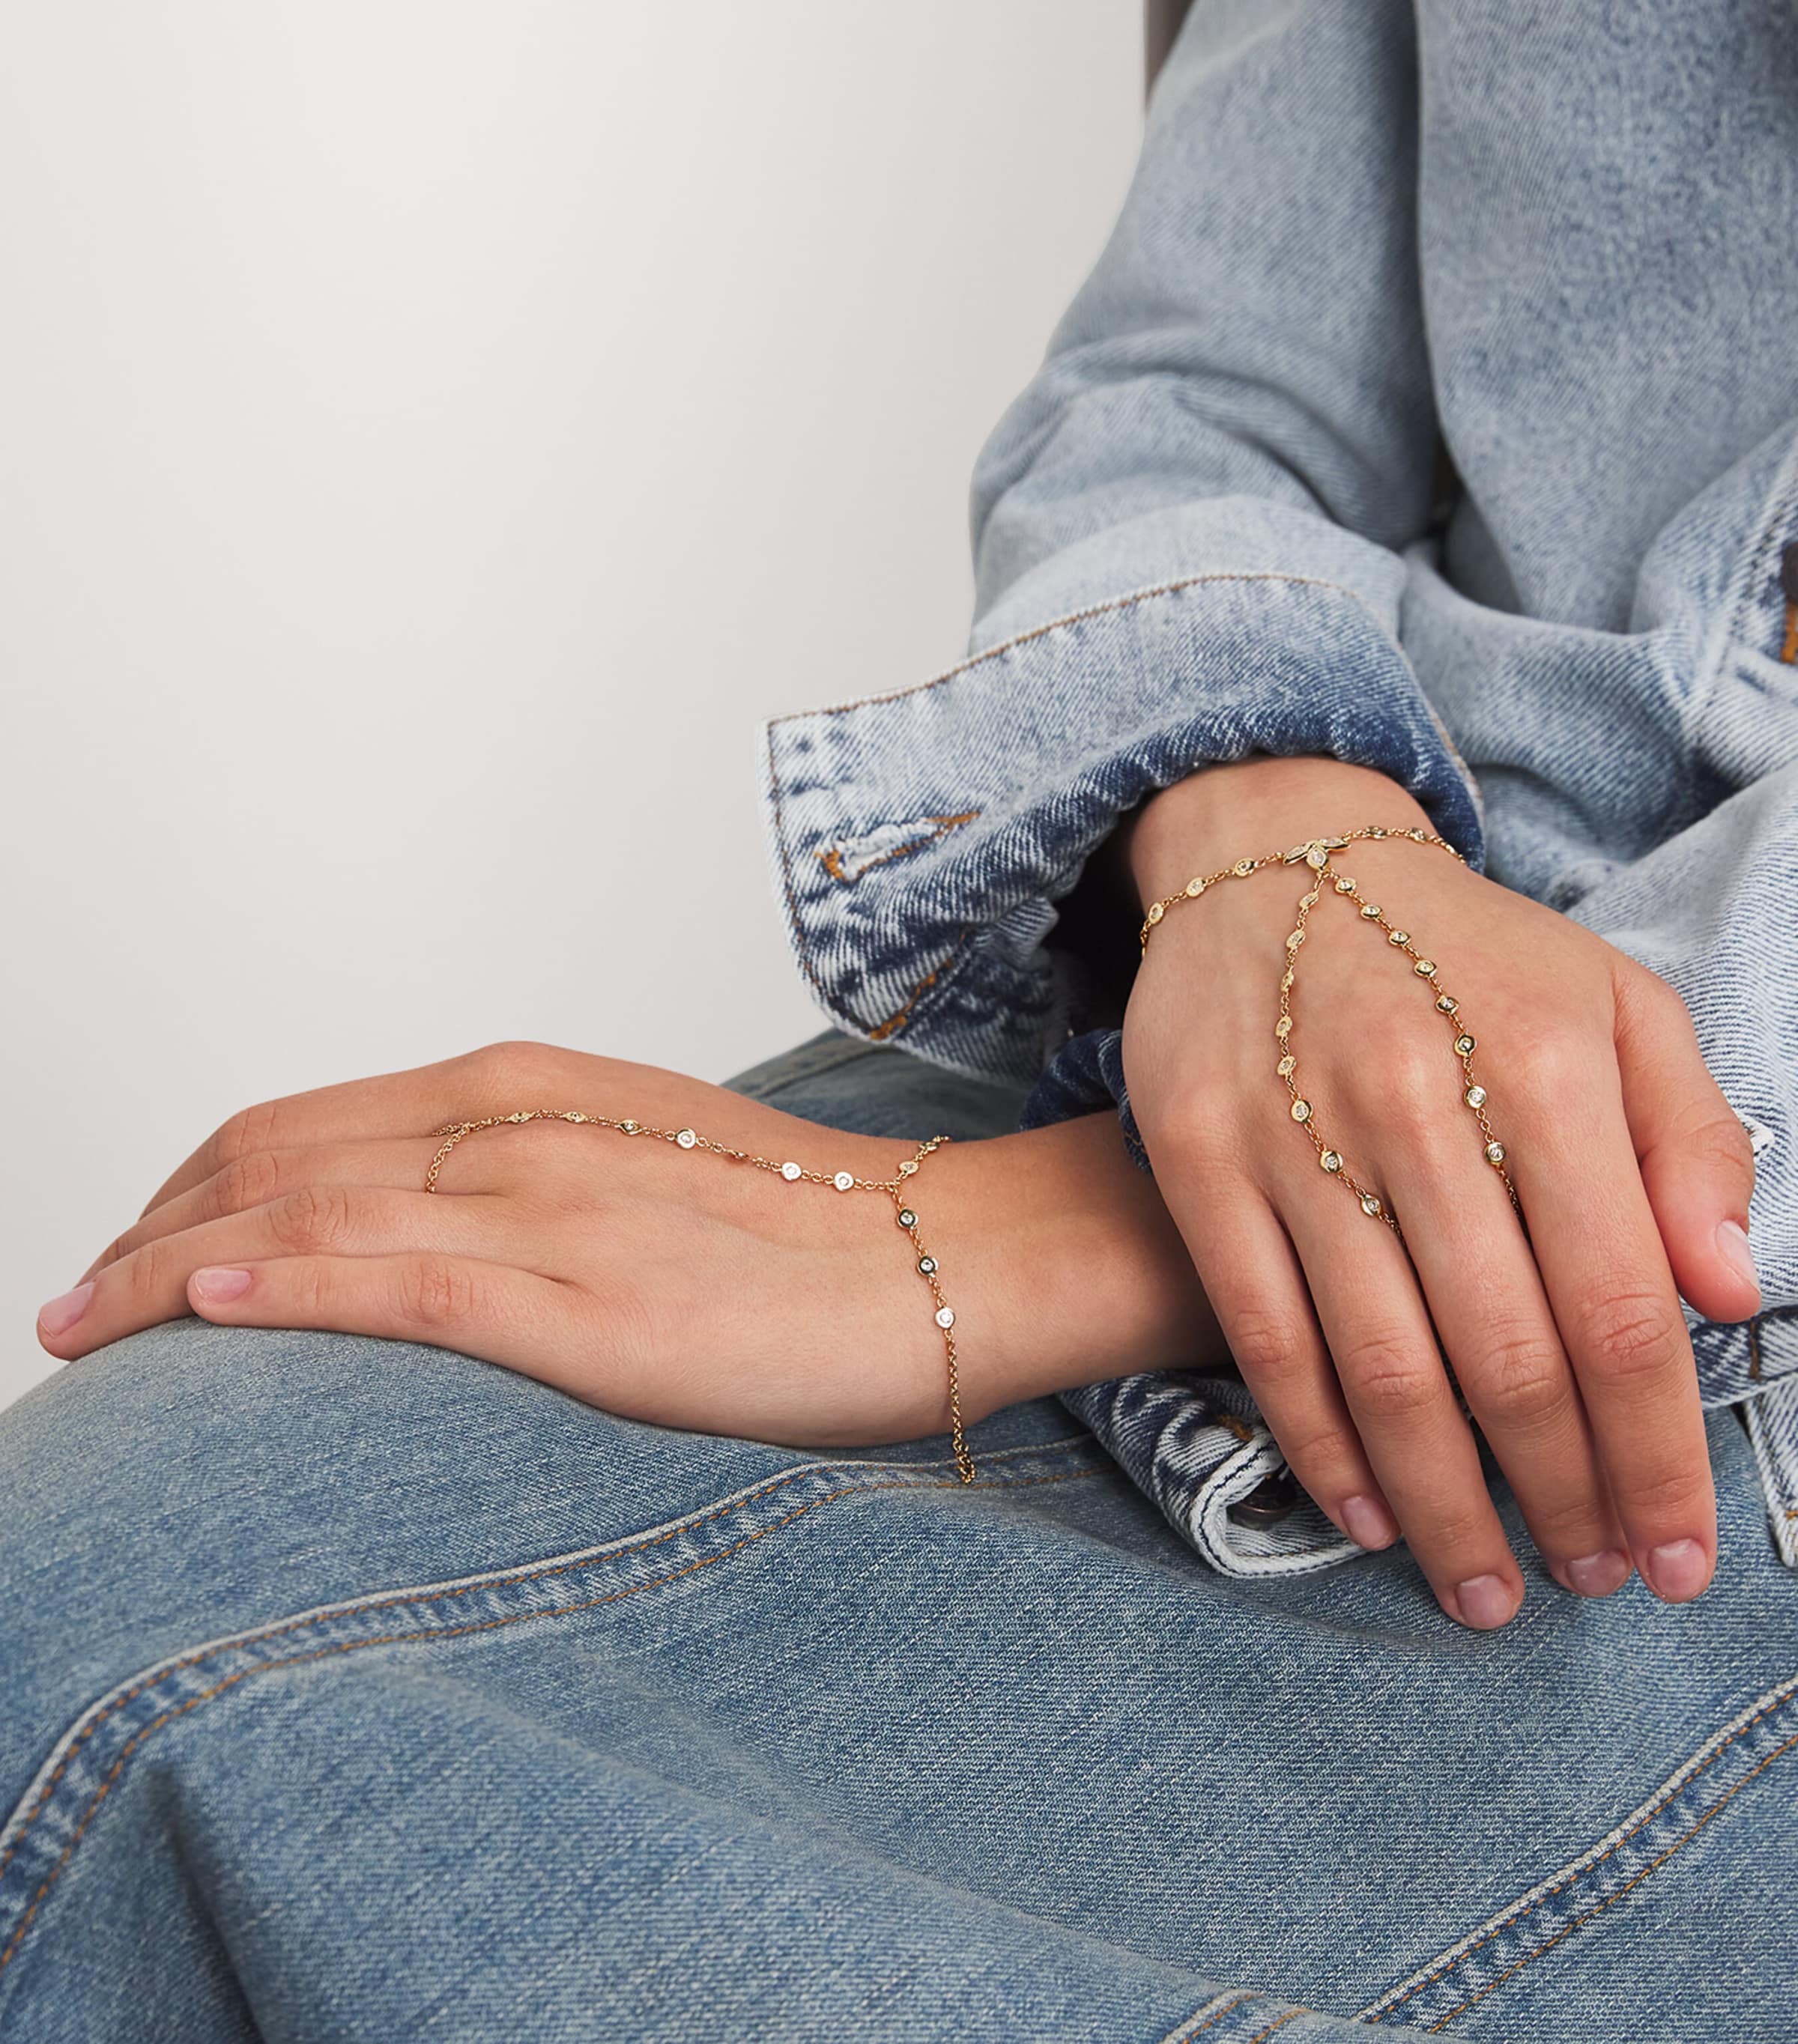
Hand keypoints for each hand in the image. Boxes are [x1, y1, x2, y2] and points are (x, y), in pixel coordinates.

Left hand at [37, 1041, 1215, 1450]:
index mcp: (530, 1086)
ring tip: (88, 1331)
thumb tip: (427, 1224)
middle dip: (145, 1230)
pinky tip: (208, 1306)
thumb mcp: (637, 1162)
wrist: (949, 1257)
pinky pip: (408, 1289)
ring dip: (174, 1269)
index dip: (187, 1184)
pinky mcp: (597, 1310)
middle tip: (76, 1307)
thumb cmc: (805, 1221)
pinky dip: (291, 1288)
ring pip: (313, 1218)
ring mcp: (555, 1212)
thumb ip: (525, 1174)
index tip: (131, 1246)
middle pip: (274, 1162)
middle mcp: (521, 1128)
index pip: (301, 1124)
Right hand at [1119, 755, 1757, 1626]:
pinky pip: (1265, 1333)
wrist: (1278, 861)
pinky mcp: (1199, 1154)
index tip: (1675, 1552)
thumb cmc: (1467, 956)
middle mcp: (1418, 1095)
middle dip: (1562, 1496)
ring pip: (1382, 1366)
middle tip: (1591, 1579)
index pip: (1622, 1303)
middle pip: (1507, 1353)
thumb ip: (1692, 1141)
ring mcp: (1294, 1128)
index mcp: (1547, 1056)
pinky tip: (1368, 1515)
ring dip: (1444, 1506)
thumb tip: (1734, 1295)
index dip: (1658, 1450)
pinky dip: (1319, 1443)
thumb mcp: (1616, 1004)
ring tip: (1489, 1590)